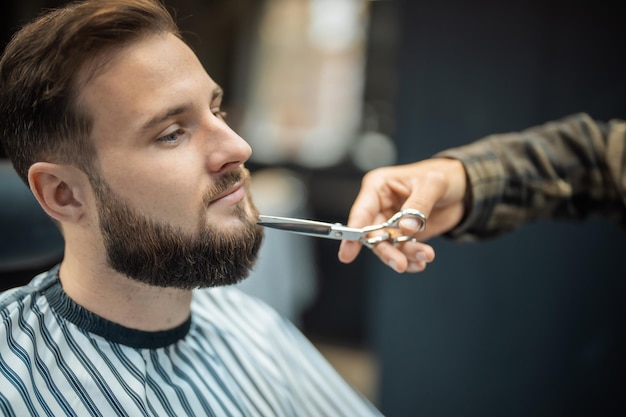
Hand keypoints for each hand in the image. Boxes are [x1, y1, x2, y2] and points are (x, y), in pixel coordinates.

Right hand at [338, 158, 467, 272]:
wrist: (462, 189)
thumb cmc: (442, 176)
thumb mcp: (433, 184)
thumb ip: (418, 206)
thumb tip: (405, 228)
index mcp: (378, 187)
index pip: (361, 212)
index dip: (353, 233)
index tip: (347, 253)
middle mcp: (380, 206)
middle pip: (372, 235)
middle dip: (386, 251)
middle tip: (400, 264)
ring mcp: (391, 223)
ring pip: (388, 246)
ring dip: (404, 255)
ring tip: (425, 256)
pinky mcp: (403, 235)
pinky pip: (401, 251)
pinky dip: (410, 259)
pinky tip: (421, 261)